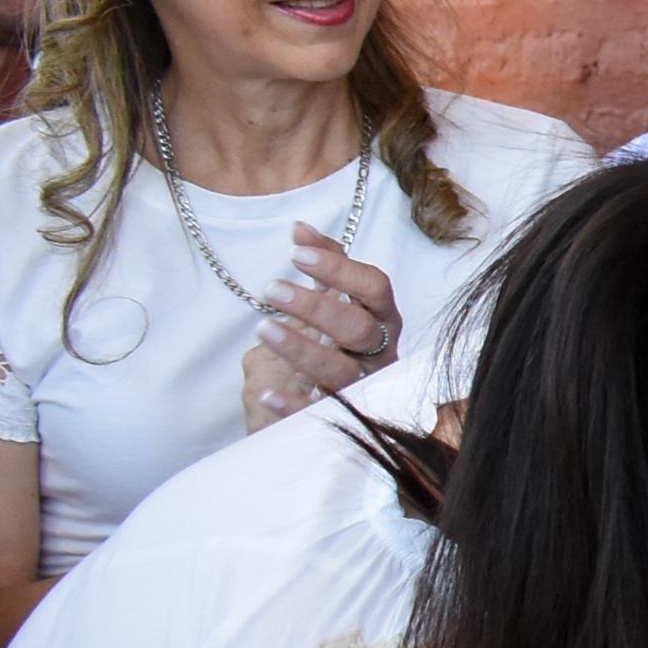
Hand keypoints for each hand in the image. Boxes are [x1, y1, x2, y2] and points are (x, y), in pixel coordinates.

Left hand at [241, 223, 405, 428]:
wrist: (332, 393)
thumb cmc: (338, 339)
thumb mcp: (333, 297)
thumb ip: (323, 263)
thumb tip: (301, 228)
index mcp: (383, 318)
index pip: (375, 288)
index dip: (340, 269)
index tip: (297, 254)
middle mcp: (381, 352)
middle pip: (360, 329)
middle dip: (317, 307)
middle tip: (273, 289)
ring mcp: (364, 387)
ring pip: (341, 370)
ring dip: (302, 349)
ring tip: (264, 328)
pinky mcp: (342, 419)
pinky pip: (321, 414)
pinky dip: (294, 406)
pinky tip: (266, 394)